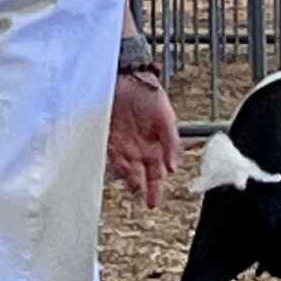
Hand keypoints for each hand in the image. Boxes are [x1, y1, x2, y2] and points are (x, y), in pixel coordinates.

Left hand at [107, 71, 181, 208]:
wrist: (129, 77)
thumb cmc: (151, 95)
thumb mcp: (167, 119)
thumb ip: (171, 144)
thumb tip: (172, 169)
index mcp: (155, 148)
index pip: (155, 175)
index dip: (155, 190)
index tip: (153, 204)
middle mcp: (138, 150)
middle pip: (139, 175)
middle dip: (140, 187)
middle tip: (141, 196)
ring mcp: (123, 145)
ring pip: (125, 168)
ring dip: (128, 177)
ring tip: (133, 183)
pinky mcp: (108, 137)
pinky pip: (110, 155)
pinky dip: (115, 163)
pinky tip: (121, 168)